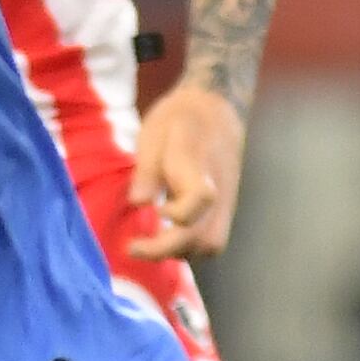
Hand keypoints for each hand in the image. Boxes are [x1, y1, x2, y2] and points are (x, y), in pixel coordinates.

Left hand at [129, 79, 249, 262]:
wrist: (215, 109)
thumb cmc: (179, 119)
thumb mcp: (155, 133)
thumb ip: (147, 170)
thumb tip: (138, 203)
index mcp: (199, 165)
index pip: (201, 198)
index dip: (177, 214)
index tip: (155, 210)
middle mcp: (218, 189)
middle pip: (205, 236)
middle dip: (168, 249)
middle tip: (134, 247)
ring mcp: (225, 202)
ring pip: (211, 245)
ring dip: (180, 251)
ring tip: (151, 242)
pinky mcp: (223, 210)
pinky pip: (212, 240)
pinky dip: (189, 247)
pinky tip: (167, 236)